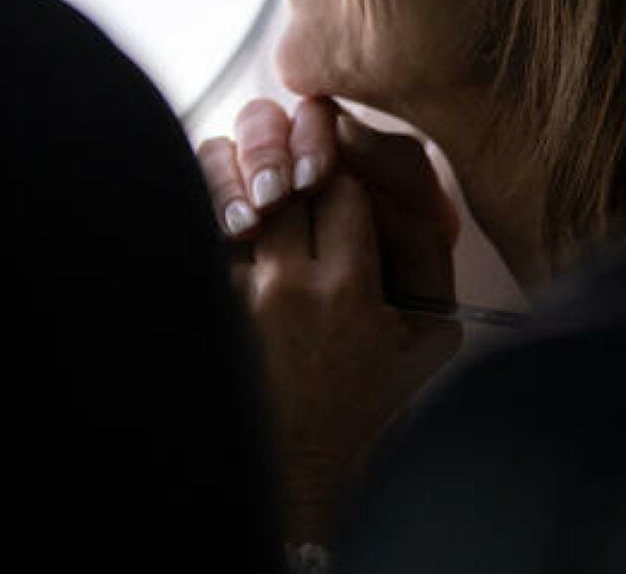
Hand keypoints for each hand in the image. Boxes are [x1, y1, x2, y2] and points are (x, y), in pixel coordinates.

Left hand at [199, 97, 464, 542]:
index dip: (343, 173)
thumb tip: (419, 175)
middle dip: (294, 161)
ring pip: (230, 178)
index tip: (339, 189)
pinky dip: (209, 202)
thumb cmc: (363, 401)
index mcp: (349, 288)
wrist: (294, 463)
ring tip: (261, 193)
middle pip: (287, 173)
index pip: (345, 184)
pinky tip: (230, 216)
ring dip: (245, 172)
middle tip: (299, 175)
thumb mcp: (428, 337)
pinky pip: (195, 216)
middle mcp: (287, 284)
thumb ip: (430, 255)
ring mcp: (235, 292)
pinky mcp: (202, 299)